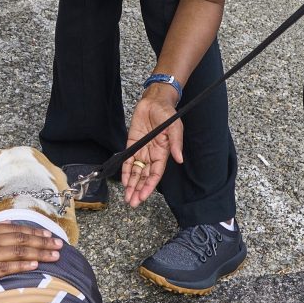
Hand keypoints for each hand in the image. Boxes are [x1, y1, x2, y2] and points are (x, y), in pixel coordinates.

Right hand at [0, 223, 63, 295]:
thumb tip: (5, 225)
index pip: (15, 230)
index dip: (34, 232)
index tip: (49, 235)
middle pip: (21, 239)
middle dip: (43, 242)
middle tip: (60, 246)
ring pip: (18, 252)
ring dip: (39, 253)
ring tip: (55, 256)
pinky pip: (6, 267)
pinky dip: (22, 266)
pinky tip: (35, 266)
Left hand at [121, 87, 182, 206]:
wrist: (155, 100)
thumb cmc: (167, 113)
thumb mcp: (175, 127)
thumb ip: (176, 143)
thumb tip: (179, 159)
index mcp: (163, 153)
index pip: (155, 174)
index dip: (149, 186)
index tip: (143, 196)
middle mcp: (152, 154)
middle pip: (145, 176)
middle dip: (138, 190)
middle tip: (132, 202)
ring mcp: (141, 150)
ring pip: (136, 172)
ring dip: (132, 184)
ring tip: (127, 197)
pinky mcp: (132, 143)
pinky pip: (128, 160)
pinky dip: (126, 171)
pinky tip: (124, 181)